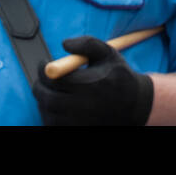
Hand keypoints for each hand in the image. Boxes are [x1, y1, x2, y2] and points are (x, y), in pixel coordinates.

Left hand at [33, 36, 153, 125]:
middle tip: (43, 80)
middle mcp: (83, 107)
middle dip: (40, 87)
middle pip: (48, 99)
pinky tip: (58, 106)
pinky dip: (51, 116)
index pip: (53, 79)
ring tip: (52, 92)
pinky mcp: (79, 131)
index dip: (43, 70)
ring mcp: (80, 122)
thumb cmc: (119, 77)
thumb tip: (64, 43)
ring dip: (44, 102)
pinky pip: (54, 126)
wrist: (136, 106)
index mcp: (89, 85)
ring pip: (49, 114)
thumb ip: (87, 44)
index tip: (44, 64)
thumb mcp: (109, 53)